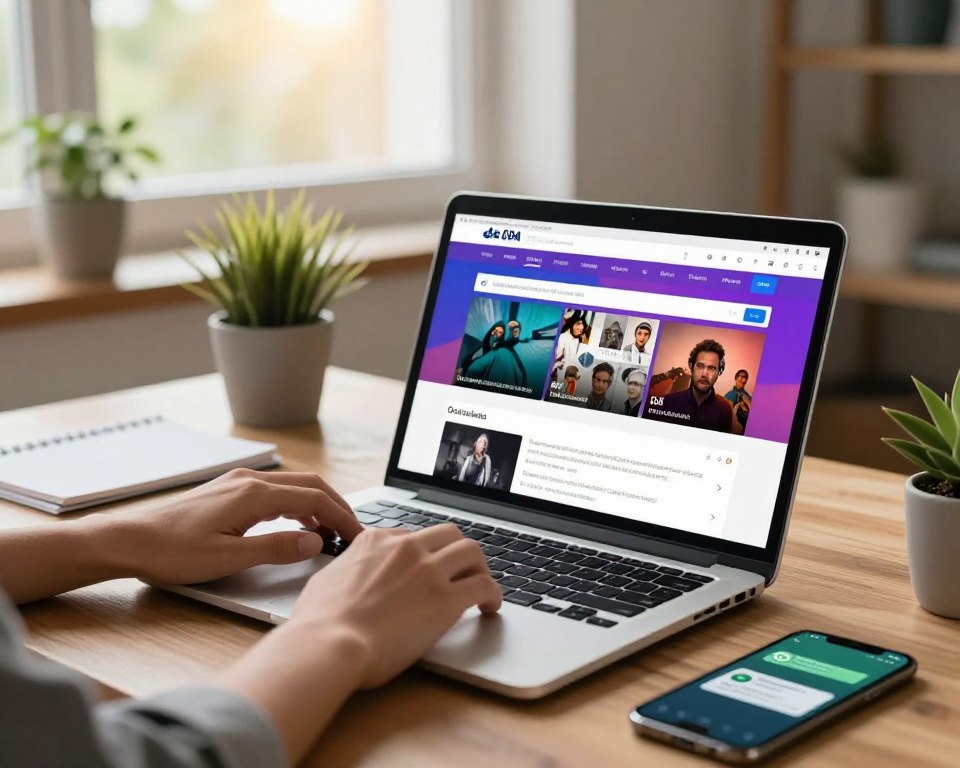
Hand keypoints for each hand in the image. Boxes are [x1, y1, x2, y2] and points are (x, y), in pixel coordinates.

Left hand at [120, 468, 362, 584]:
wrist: (128, 540)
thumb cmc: (172, 552)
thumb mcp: (228, 559)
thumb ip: (276, 548)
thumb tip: (315, 542)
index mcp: (254, 495)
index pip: (314, 499)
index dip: (342, 517)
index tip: (358, 536)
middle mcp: (249, 481)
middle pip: (309, 486)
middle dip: (336, 507)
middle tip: (353, 532)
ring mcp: (238, 483)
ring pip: (293, 486)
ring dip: (317, 505)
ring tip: (331, 531)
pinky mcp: (228, 491)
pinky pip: (275, 491)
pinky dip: (297, 505)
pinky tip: (298, 525)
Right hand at [290, 524, 501, 687]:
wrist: (328, 644)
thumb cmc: (318, 622)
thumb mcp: (326, 579)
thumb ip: (346, 570)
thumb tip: (348, 577)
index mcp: (375, 541)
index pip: (411, 537)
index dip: (423, 554)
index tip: (426, 570)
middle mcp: (405, 548)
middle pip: (447, 534)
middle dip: (457, 551)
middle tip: (461, 571)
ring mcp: (428, 571)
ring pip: (471, 551)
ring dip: (480, 568)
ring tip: (481, 586)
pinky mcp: (446, 600)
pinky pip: (484, 585)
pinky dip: (493, 593)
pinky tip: (490, 607)